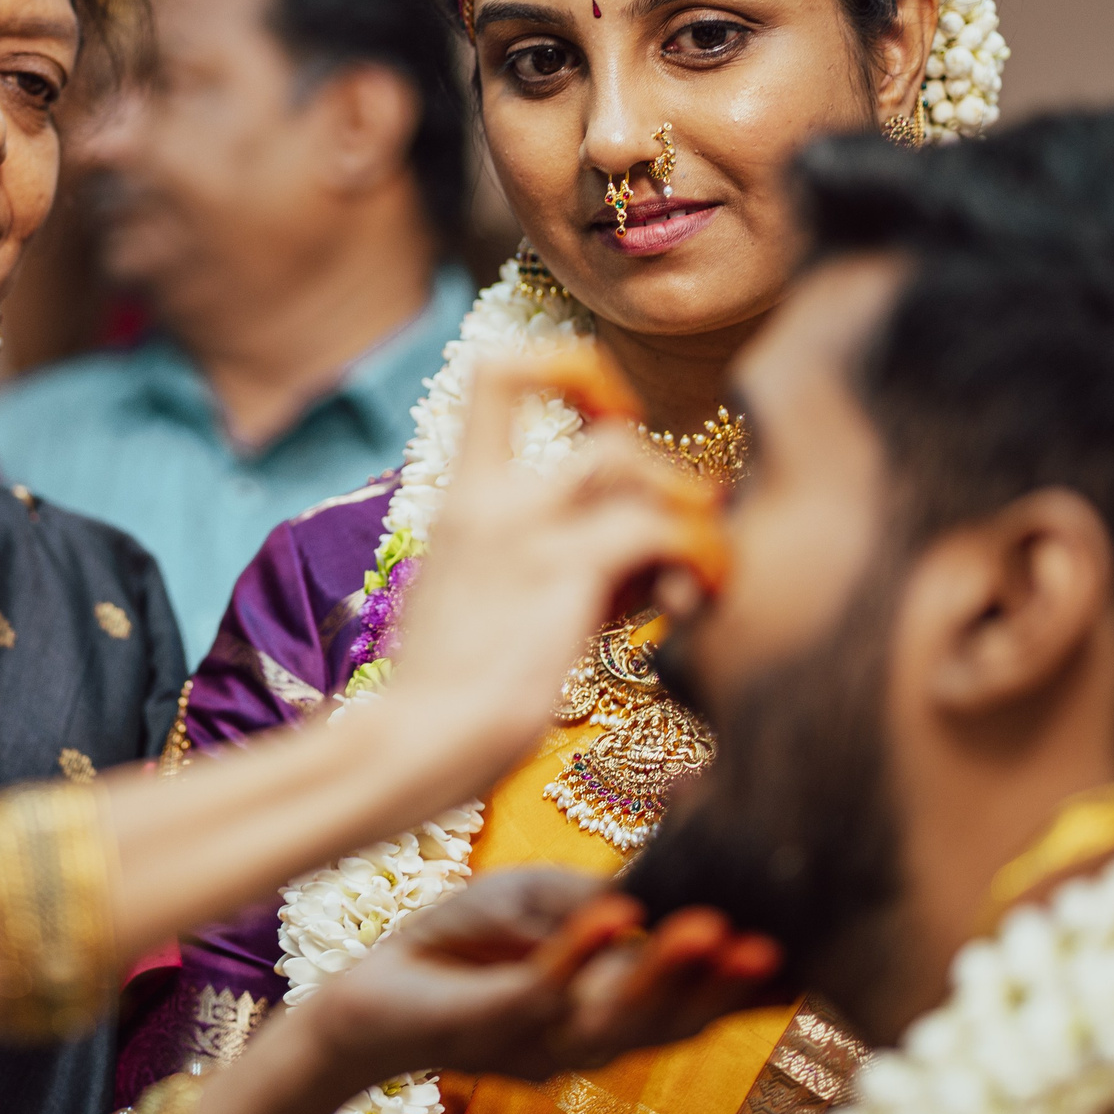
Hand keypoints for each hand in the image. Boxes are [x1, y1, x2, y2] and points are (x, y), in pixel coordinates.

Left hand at [304, 868, 779, 1084]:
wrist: (376, 985)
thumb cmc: (471, 942)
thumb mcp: (550, 902)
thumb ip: (610, 896)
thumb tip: (669, 880)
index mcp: (617, 1010)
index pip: (698, 1002)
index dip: (753, 987)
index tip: (811, 955)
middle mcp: (594, 1037)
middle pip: (677, 1023)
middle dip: (728, 989)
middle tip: (781, 951)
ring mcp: (544, 1038)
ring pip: (620, 1016)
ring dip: (668, 971)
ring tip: (712, 926)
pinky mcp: (492, 1023)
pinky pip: (543, 988)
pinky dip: (580, 951)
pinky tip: (611, 912)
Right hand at [384, 351, 727, 754]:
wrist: (416, 743)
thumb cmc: (451, 696)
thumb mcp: (495, 605)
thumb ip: (560, 565)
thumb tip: (655, 563)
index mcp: (464, 500)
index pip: (497, 374)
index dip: (568, 369)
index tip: (613, 415)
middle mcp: (492, 501)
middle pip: (605, 426)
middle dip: (668, 470)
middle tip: (683, 524)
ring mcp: (525, 532)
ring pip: (629, 458)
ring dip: (682, 505)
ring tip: (696, 566)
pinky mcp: (563, 572)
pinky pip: (655, 527)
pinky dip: (695, 553)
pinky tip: (697, 595)